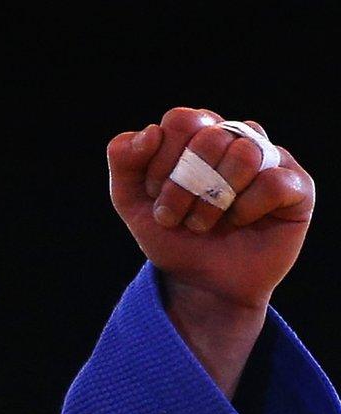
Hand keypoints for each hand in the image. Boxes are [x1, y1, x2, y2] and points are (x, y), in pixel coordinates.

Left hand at [107, 106, 314, 312]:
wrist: (201, 283)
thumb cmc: (172, 236)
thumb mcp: (132, 201)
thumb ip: (124, 160)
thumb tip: (150, 131)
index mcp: (199, 133)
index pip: (181, 121)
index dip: (161, 162)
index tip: (154, 197)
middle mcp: (237, 138)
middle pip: (210, 137)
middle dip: (182, 186)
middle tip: (176, 218)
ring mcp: (270, 159)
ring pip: (244, 152)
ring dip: (212, 200)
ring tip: (204, 225)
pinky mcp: (297, 186)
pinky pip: (272, 182)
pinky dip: (245, 210)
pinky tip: (238, 223)